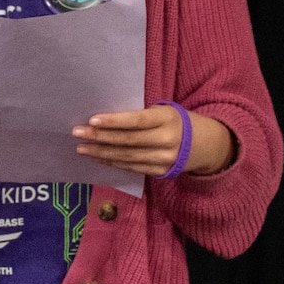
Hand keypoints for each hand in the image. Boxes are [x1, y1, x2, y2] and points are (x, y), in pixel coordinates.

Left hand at [74, 106, 233, 176]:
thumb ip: (142, 116)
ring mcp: (164, 159)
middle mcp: (166, 140)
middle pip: (128, 140)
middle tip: (77, 133)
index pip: (136, 121)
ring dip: (101, 152)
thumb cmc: (177, 122)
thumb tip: (105, 119)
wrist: (207, 145)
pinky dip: (112, 162)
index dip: (114, 121)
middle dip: (100, 137)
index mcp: (167, 119)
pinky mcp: (160, 172)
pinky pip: (131, 167)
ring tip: (81, 147)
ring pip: (127, 157)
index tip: (92, 120)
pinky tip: (97, 157)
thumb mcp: (165, 112)